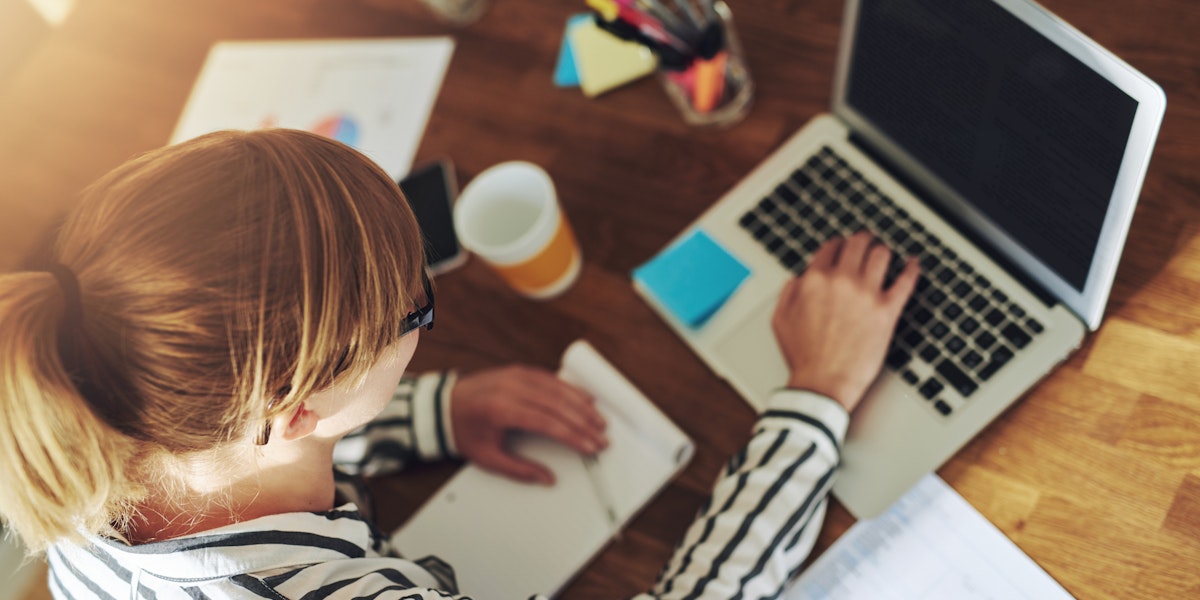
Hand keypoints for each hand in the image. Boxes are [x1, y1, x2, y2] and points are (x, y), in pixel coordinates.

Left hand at [450, 365, 607, 484]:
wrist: (443, 406)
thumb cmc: (464, 431)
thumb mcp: (487, 458)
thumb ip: (519, 470)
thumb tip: (547, 479)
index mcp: (503, 410)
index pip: (548, 423)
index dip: (573, 436)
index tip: (590, 447)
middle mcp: (512, 388)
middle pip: (558, 405)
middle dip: (584, 423)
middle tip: (602, 437)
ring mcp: (516, 376)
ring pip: (558, 389)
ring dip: (582, 405)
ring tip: (600, 421)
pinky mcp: (519, 371)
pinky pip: (551, 378)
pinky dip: (571, 389)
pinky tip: (585, 399)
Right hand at [771, 232, 919, 410]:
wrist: (823, 383)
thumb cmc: (803, 356)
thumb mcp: (781, 319)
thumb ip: (788, 292)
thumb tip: (799, 278)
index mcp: (814, 281)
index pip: (830, 247)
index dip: (837, 244)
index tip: (842, 246)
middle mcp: (841, 281)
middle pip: (858, 244)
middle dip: (862, 240)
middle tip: (866, 241)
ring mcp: (866, 294)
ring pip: (882, 255)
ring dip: (882, 251)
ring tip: (885, 253)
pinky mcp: (887, 311)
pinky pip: (906, 281)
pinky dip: (912, 269)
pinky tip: (913, 264)